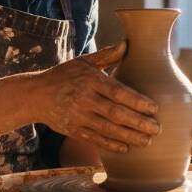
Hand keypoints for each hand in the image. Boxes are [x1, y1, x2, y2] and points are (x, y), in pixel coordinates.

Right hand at [33, 41, 160, 153]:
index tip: (155, 109)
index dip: (137, 102)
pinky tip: (126, 148)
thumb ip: (107, 55)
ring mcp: (78, 116)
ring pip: (107, 129)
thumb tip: (127, 43)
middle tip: (157, 129)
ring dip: (129, 137)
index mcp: (91, 80)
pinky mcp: (72, 130)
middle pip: (116, 114)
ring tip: (147, 141)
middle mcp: (85, 99)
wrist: (34, 95)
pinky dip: (110, 145)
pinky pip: (94, 139)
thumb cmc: (64, 75)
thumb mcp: (83, 61)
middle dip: (138, 123)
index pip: (118, 92)